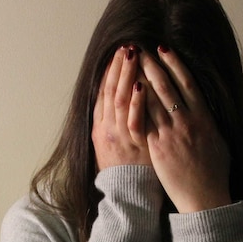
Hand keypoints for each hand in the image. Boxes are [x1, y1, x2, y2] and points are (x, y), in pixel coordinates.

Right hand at [91, 45, 151, 169]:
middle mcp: (107, 129)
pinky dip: (137, 103)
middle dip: (118, 67)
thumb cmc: (125, 169)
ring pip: (120, 101)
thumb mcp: (111, 144)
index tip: (116, 53)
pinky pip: (135, 122)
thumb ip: (112, 122)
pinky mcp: (136, 146)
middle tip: (126, 46)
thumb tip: (119, 98)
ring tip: (133, 55)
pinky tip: (142, 86)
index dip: (109, 71)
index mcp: (101, 127)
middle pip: (111, 91)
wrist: (129, 195)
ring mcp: (121, 137)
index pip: (103, 92)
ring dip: (127, 76)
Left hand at [140, 47, 230, 212]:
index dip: (174, 64)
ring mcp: (171, 134)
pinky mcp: (158, 148)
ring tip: (130, 67)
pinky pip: (143, 122)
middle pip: (166, 87)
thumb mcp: (218, 141)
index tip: (164, 49)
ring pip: (152, 101)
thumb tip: (203, 108)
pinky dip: (134, 106)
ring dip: (140, 81)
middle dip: (152, 66)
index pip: (187, 83)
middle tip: (140, 51)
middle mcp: (187, 122)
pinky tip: (125, 95)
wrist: (205, 197)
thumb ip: (208, 122)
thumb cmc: (214, 172)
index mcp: (204, 118)